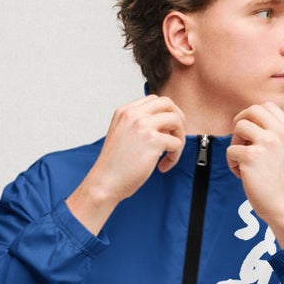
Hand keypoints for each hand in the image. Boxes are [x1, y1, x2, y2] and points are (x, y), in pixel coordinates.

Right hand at [67, 96, 187, 231]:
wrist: (104, 183)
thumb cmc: (113, 167)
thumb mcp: (121, 136)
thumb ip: (138, 126)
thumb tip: (163, 127)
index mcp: (125, 112)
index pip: (153, 100)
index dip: (164, 114)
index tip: (166, 129)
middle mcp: (134, 114)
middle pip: (167, 103)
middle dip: (178, 118)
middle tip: (176, 136)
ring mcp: (143, 126)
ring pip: (176, 120)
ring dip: (179, 137)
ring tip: (171, 153)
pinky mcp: (153, 141)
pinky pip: (177, 143)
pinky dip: (174, 156)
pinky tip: (163, 166)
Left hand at [226, 103, 283, 245]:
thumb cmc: (283, 183)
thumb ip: (276, 134)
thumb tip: (252, 123)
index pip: (268, 106)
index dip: (253, 115)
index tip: (249, 129)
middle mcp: (280, 133)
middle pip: (252, 110)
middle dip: (241, 122)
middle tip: (240, 140)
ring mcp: (266, 143)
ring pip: (239, 126)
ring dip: (235, 142)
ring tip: (242, 160)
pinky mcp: (251, 157)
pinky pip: (231, 150)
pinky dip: (232, 162)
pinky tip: (242, 174)